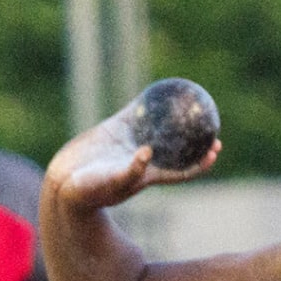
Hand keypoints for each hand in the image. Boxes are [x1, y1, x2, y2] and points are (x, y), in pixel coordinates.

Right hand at [44, 103, 221, 211]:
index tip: (215, 151)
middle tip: (212, 124)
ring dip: (172, 118)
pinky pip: (134, 114)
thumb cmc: (91, 191)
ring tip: (188, 101)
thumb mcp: (114, 182)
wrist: (65, 183)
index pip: (183, 170)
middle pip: (176, 148)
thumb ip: (132, 171)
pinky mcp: (114, 130)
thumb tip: (148, 153)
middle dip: (195, 139)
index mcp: (149, 174)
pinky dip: (144, 104)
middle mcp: (143, 158)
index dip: (200, 162)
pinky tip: (154, 90)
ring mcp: (129, 143)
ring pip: (157, 127)